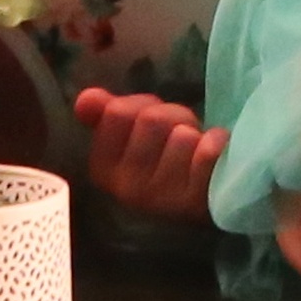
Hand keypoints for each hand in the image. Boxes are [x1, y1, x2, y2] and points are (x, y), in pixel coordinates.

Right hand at [73, 87, 225, 224]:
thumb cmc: (167, 160)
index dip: (141, 106)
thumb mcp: (133, 136)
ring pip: (180, 134)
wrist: (210, 199)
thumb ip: (105, 114)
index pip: (116, 111)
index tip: (151, 124)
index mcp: (104, 171)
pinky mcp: (199, 201)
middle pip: (150, 119)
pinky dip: (216, 142)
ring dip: (194, 133)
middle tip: (177, 137)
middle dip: (171, 117)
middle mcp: (128, 188)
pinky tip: (215, 156)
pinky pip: (206, 151)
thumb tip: (84, 99)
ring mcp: (163, 198)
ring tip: (195, 151)